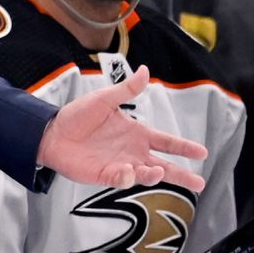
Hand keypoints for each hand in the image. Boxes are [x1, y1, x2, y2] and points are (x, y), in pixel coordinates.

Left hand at [36, 66, 207, 192]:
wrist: (51, 132)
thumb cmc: (77, 115)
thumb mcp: (104, 99)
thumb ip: (127, 89)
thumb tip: (145, 70)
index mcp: (136, 133)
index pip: (166, 141)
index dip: (184, 146)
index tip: (202, 150)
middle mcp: (132, 151)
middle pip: (163, 166)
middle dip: (181, 174)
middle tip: (199, 182)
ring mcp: (120, 164)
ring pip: (145, 175)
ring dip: (154, 175)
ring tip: (159, 172)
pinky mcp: (105, 175)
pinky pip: (121, 179)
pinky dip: (127, 177)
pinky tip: (127, 170)